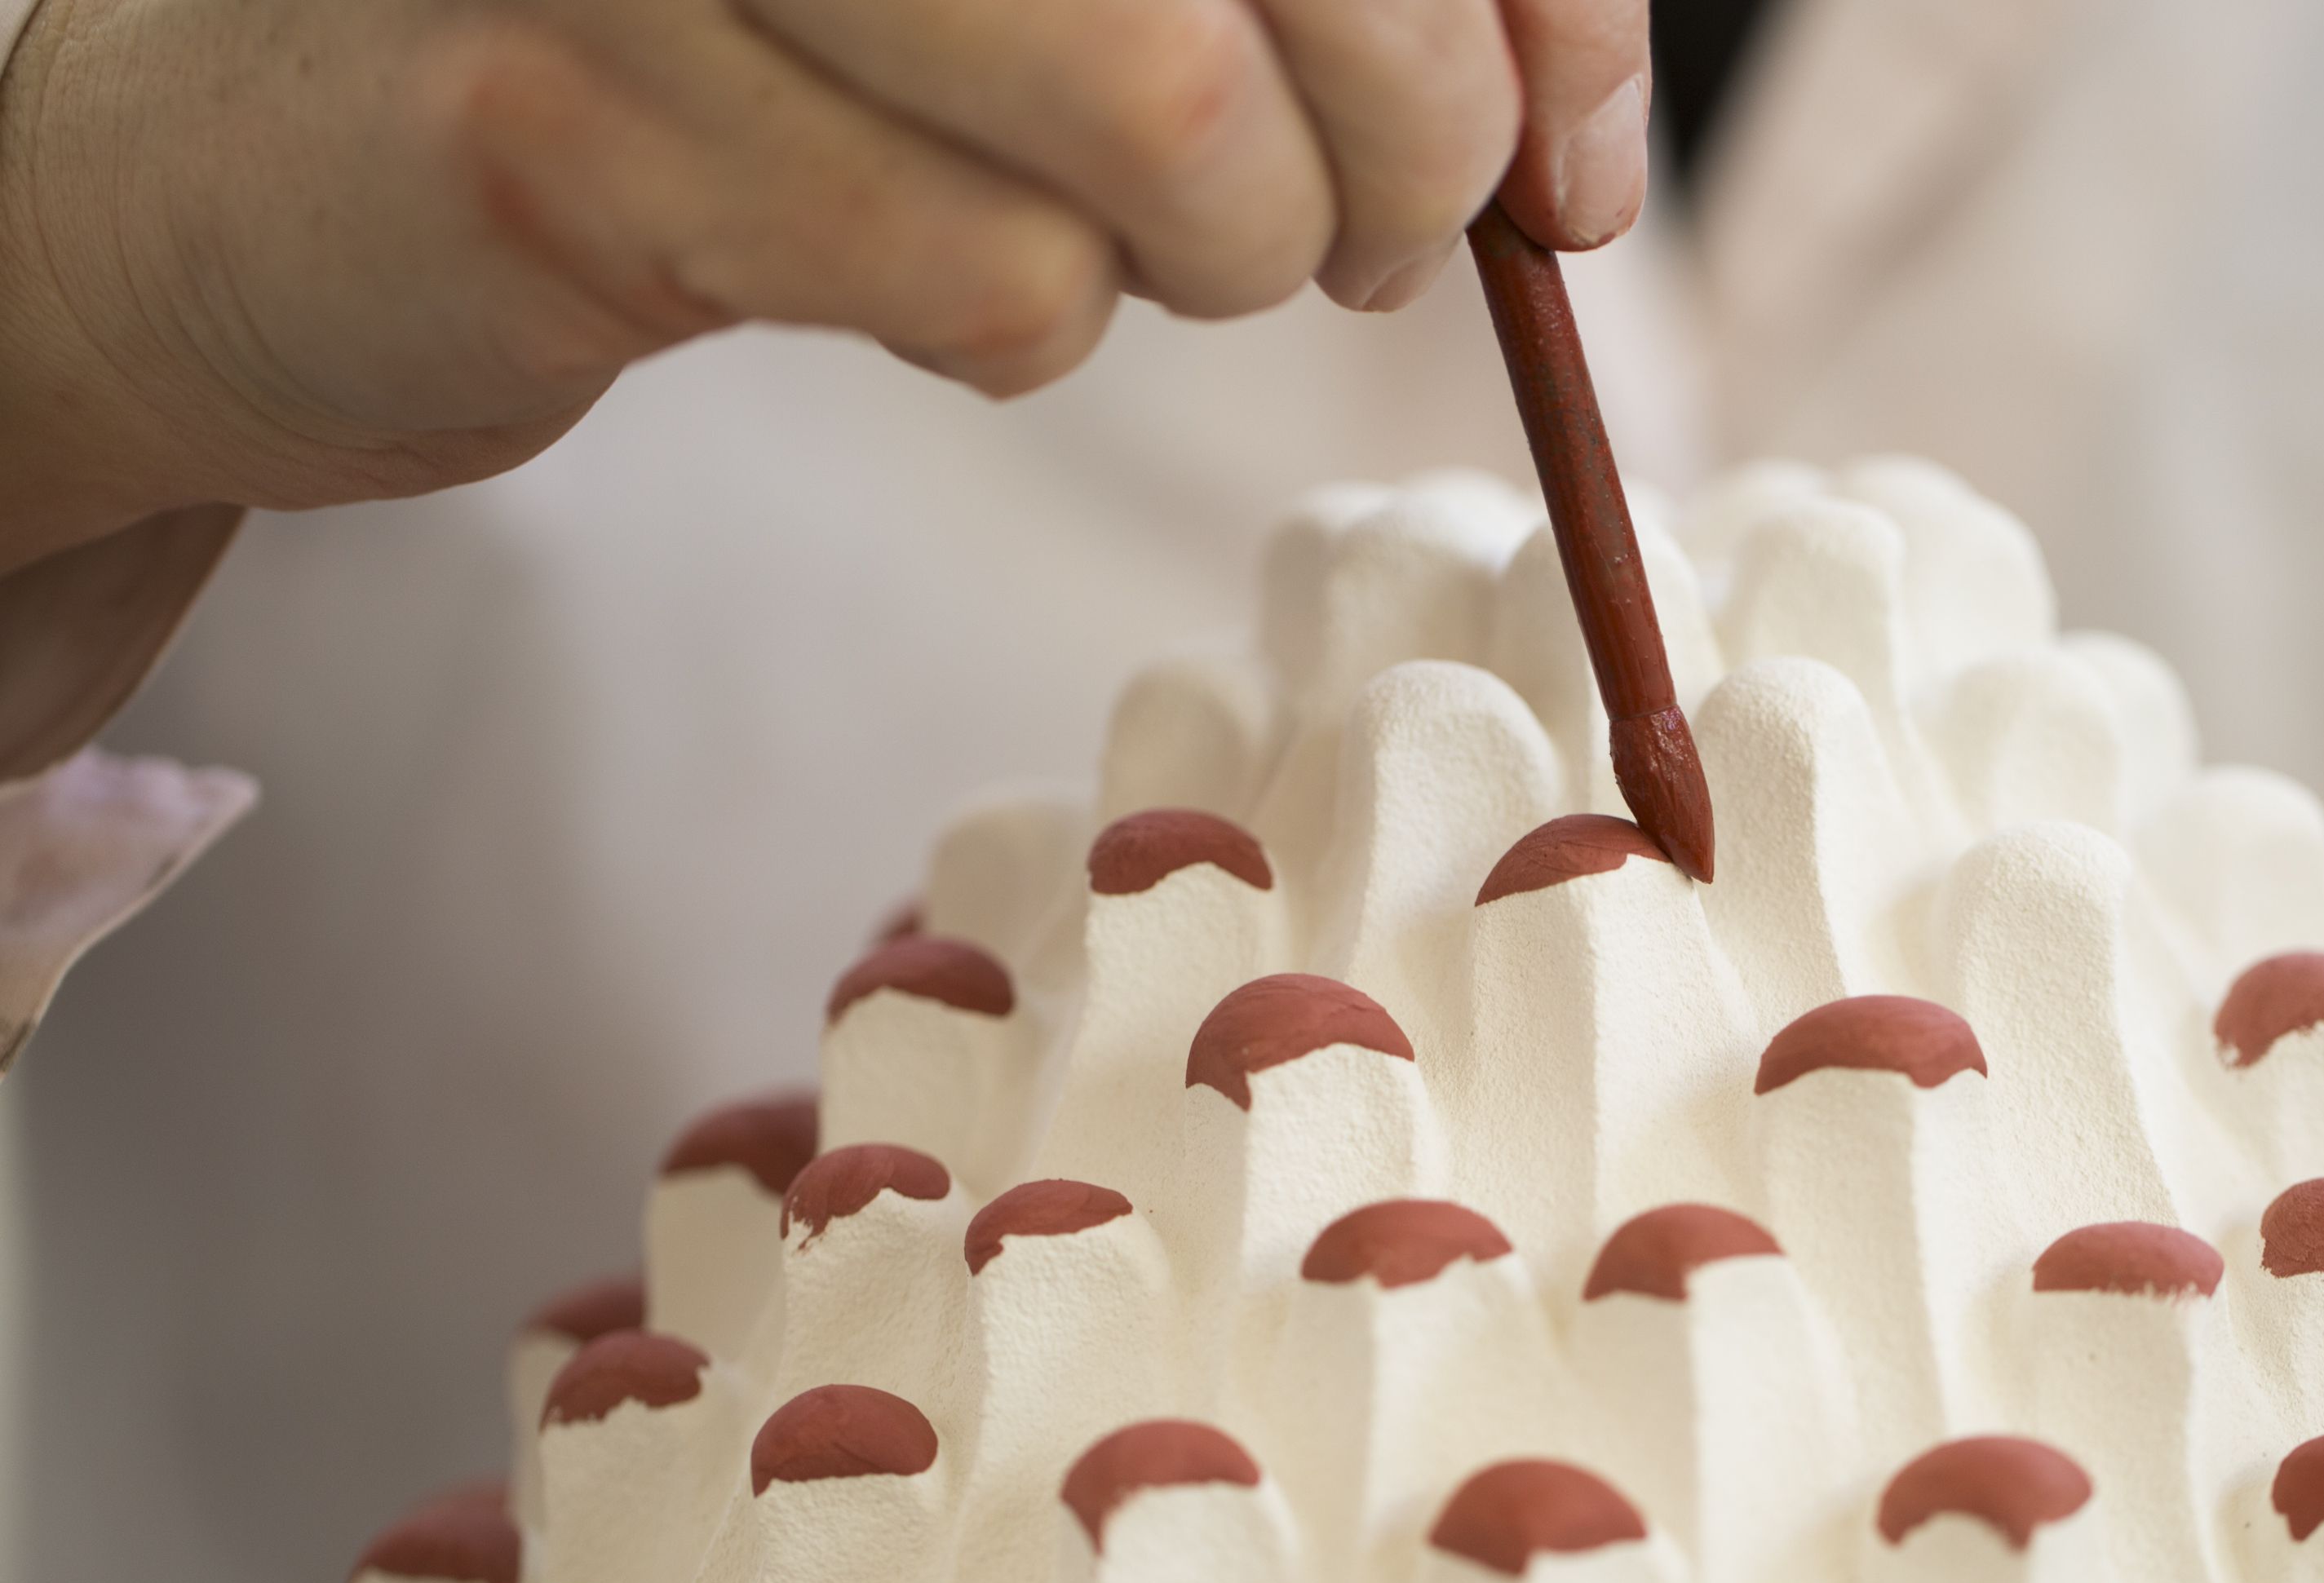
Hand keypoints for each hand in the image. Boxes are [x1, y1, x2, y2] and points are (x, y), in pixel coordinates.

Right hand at [0, 0, 1650, 568]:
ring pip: (1168, 128)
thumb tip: (1569, 138)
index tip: (1570, 169)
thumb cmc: (718, 47)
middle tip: (1365, 236)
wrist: (271, 176)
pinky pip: (991, 282)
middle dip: (1405, 150)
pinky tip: (908, 275)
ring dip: (1207, 256)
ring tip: (1127, 254)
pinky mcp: (574, 111)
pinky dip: (1013, 327)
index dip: (1535, 6)